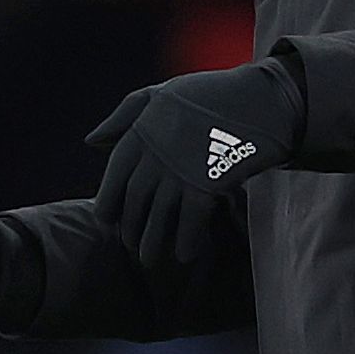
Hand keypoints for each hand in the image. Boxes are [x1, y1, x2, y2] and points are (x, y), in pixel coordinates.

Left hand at [86, 59, 300, 266]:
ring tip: (149, 260)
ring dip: (152, 241)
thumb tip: (91, 142)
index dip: (108, 200)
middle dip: (130, 226)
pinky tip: (185, 255)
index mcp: (143, 129)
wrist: (263, 97)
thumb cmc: (212, 94)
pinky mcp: (209, 181)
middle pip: (135, 198)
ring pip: (158, 214)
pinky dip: (186, 239)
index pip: (115, 172)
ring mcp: (182, 168)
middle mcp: (158, 151)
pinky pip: (191, 219)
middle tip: (131, 245)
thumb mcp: (162, 93)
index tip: (106, 220)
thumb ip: (125, 115)